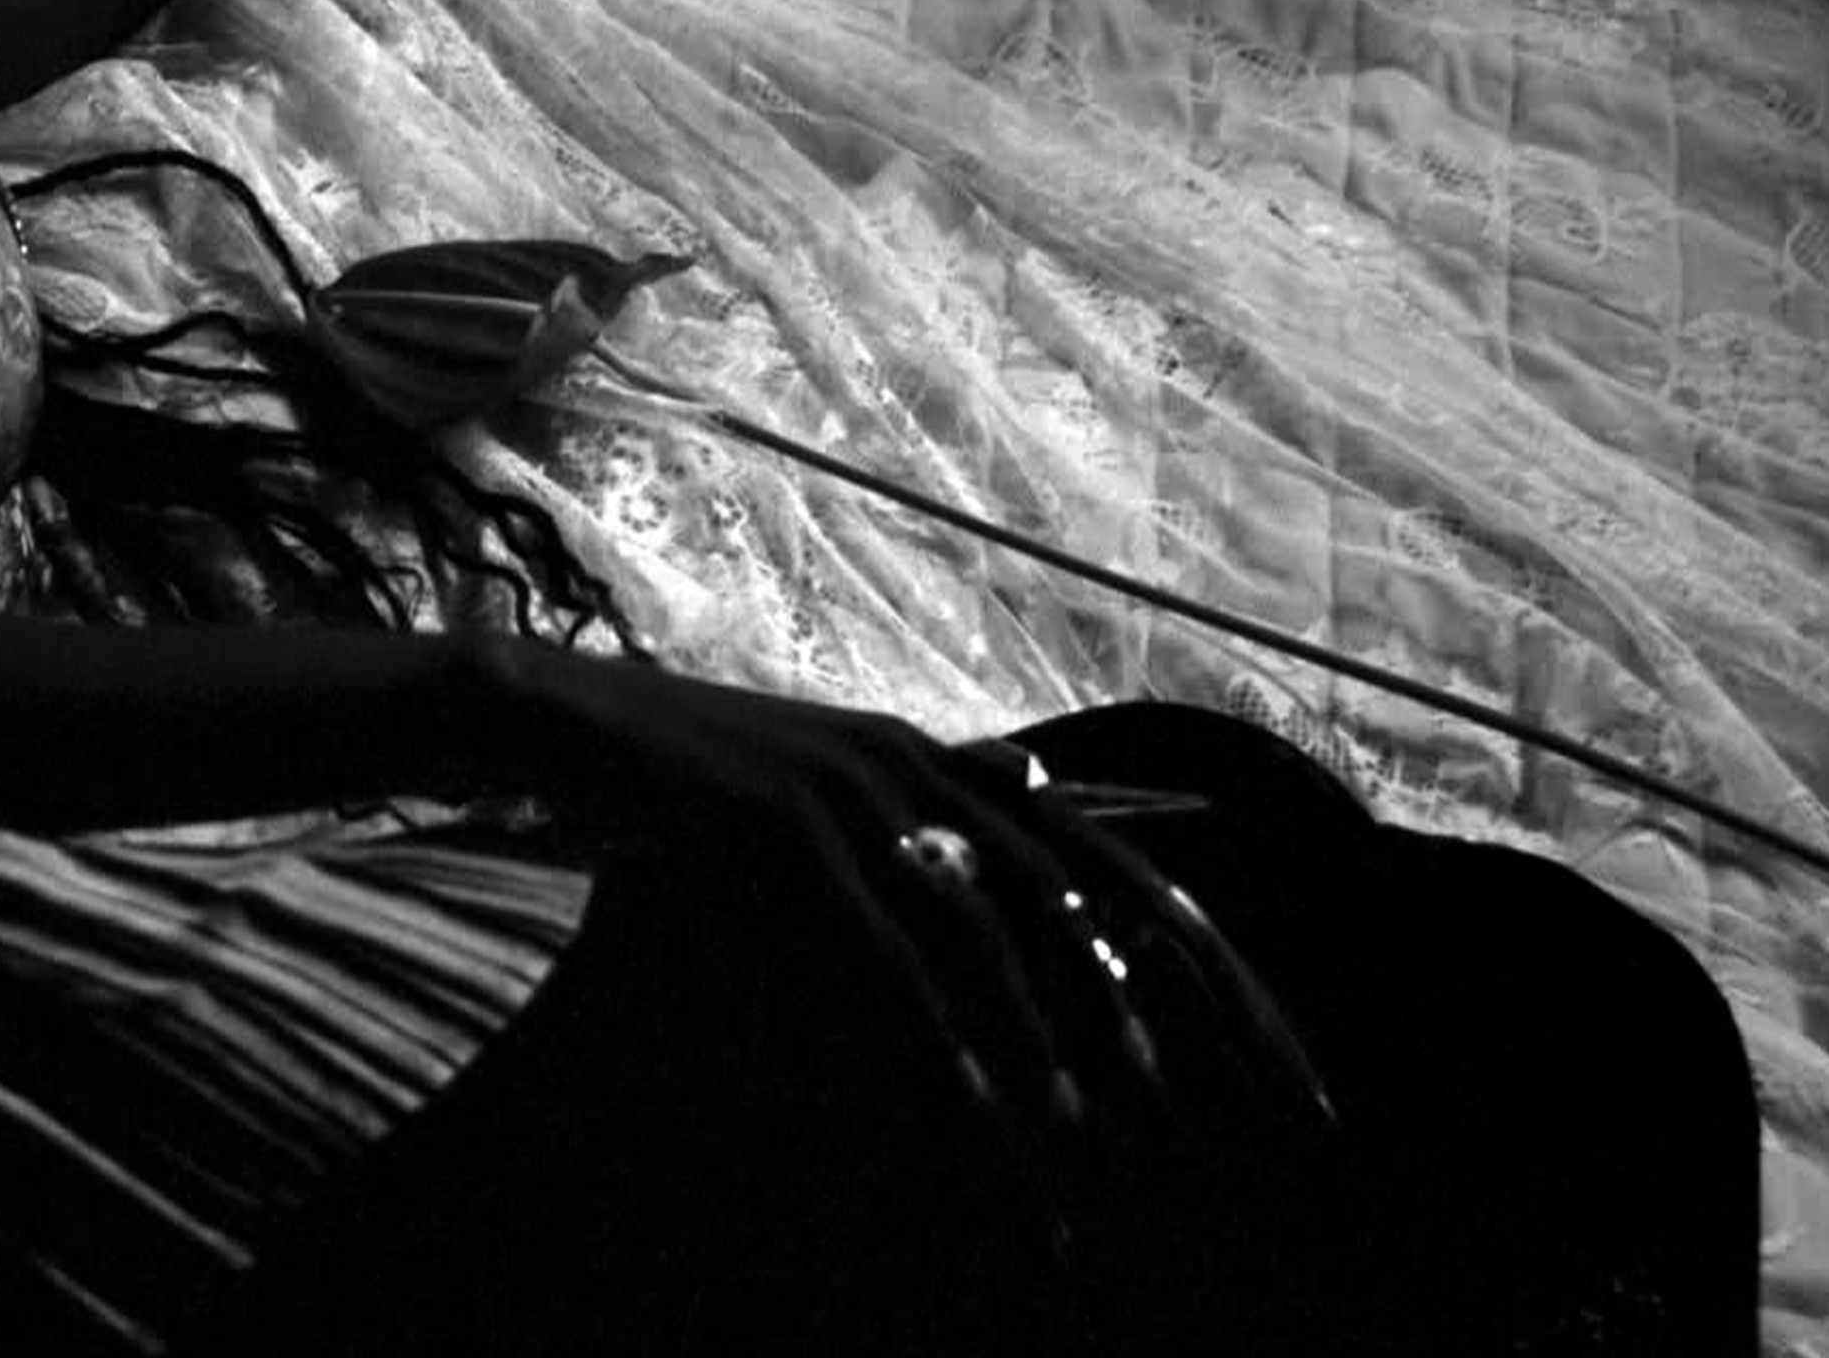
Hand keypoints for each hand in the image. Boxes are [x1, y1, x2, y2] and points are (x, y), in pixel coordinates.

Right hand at [474, 651, 1335, 1162]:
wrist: (570, 718)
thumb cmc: (697, 769)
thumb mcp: (832, 783)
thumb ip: (929, 807)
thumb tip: (1031, 793)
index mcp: (947, 762)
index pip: (1113, 860)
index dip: (1204, 953)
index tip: (1274, 1050)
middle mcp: (925, 765)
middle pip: (1089, 895)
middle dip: (1178, 1007)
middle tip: (1238, 1107)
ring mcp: (859, 791)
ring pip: (993, 929)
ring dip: (1055, 1035)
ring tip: (1106, 1126)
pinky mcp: (787, 828)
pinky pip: (885, 951)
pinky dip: (937, 1032)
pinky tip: (976, 1104)